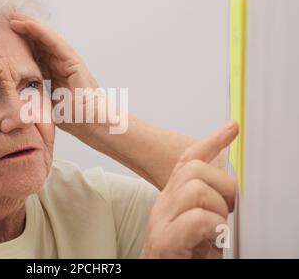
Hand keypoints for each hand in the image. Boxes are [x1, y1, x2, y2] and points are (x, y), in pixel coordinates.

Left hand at [9, 12, 103, 135]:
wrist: (93, 125)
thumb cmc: (74, 121)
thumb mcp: (45, 107)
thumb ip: (33, 100)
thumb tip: (12, 100)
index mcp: (54, 76)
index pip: (34, 55)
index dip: (19, 46)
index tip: (2, 39)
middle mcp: (61, 66)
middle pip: (39, 44)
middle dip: (22, 32)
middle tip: (5, 21)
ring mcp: (69, 62)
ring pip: (46, 39)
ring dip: (29, 26)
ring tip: (13, 17)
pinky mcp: (74, 61)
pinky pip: (55, 43)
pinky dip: (41, 32)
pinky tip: (28, 24)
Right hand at [140, 121, 237, 258]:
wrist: (159, 275)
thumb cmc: (184, 258)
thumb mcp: (200, 228)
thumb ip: (209, 206)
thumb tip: (232, 190)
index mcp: (172, 199)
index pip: (187, 161)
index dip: (211, 142)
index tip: (232, 128)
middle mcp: (163, 205)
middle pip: (193, 168)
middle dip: (222, 183)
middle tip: (229, 210)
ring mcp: (162, 222)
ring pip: (195, 187)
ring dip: (218, 209)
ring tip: (218, 230)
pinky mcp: (165, 241)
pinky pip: (197, 218)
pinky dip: (213, 227)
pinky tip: (212, 240)